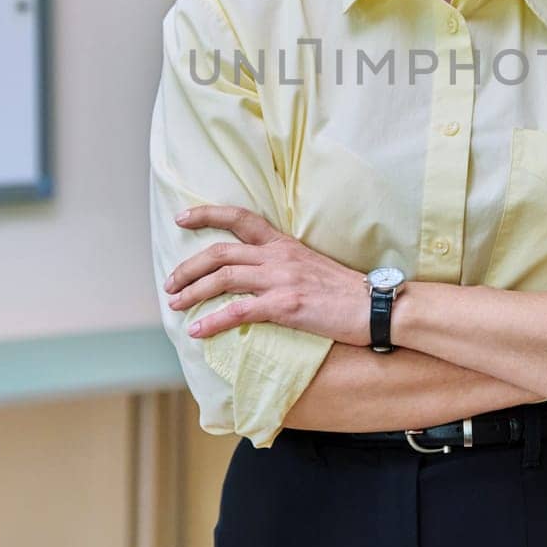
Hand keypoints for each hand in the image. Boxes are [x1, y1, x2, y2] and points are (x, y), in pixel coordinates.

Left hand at [164, 205, 371, 344]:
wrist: (375, 306)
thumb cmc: (346, 292)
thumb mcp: (311, 266)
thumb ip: (283, 265)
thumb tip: (256, 276)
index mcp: (284, 244)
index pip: (240, 218)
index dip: (207, 215)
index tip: (181, 218)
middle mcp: (278, 256)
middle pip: (220, 252)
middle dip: (188, 267)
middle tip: (170, 283)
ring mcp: (280, 279)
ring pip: (222, 278)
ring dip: (192, 291)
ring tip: (174, 305)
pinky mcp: (285, 305)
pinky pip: (238, 311)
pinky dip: (213, 321)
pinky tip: (197, 331)